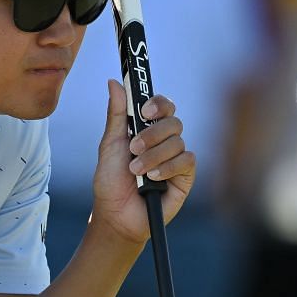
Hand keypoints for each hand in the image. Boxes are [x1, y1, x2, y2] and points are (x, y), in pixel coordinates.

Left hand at [90, 81, 196, 244]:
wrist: (116, 215)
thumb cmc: (111, 181)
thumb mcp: (110, 145)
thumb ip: (116, 114)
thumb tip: (115, 82)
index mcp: (148, 128)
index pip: (163, 105)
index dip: (158, 103)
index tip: (144, 110)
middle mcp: (165, 140)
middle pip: (173, 121)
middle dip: (152, 134)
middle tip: (133, 147)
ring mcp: (177, 157)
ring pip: (178, 142)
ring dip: (154, 155)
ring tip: (136, 171)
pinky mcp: (186, 176)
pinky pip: (186, 161)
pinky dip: (168, 167)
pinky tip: (153, 178)